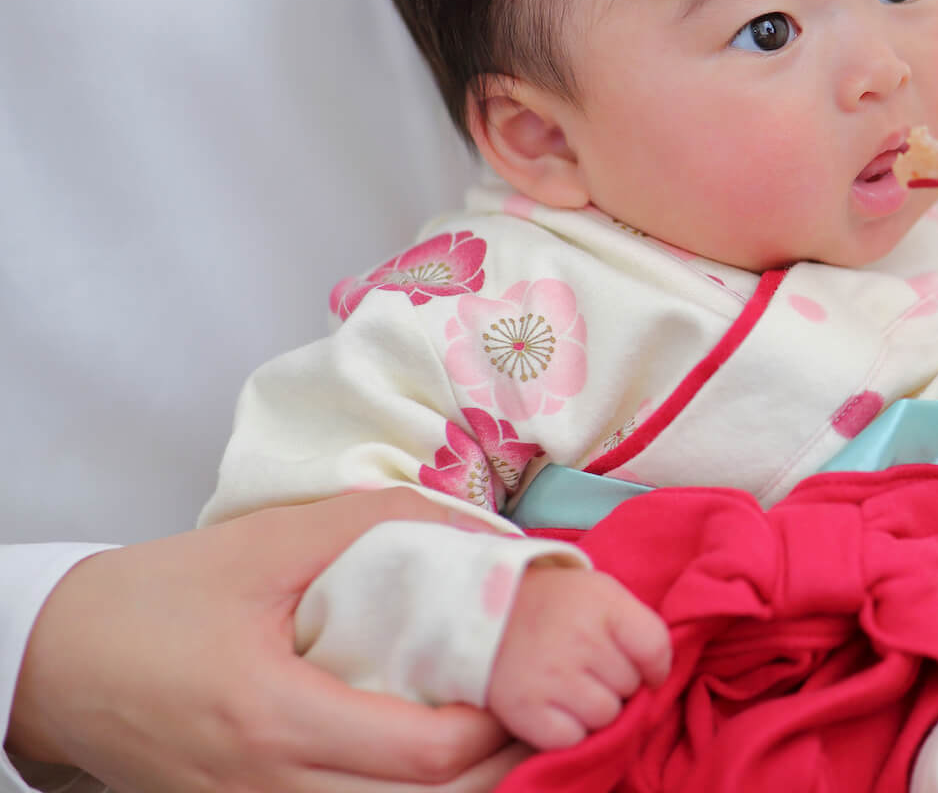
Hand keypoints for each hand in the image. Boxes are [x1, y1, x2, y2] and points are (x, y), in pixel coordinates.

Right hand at [9, 488, 527, 792]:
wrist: (55, 659)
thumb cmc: (158, 597)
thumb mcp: (270, 542)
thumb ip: (382, 522)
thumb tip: (488, 528)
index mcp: (275, 717)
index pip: (426, 754)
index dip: (496, 725)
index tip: (526, 677)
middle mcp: (267, 787)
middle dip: (496, 766)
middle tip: (532, 708)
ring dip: (458, 790)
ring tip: (494, 731)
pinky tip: (429, 757)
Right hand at [486, 566, 671, 750]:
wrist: (486, 612)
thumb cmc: (557, 606)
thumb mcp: (602, 594)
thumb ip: (637, 628)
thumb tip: (659, 678)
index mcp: (604, 603)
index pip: (655, 648)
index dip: (655, 665)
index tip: (643, 667)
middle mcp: (579, 639)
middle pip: (631, 686)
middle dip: (618, 682)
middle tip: (590, 666)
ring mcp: (551, 676)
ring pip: (606, 717)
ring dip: (595, 708)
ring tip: (573, 687)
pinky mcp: (525, 710)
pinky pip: (572, 739)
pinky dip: (568, 730)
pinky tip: (555, 706)